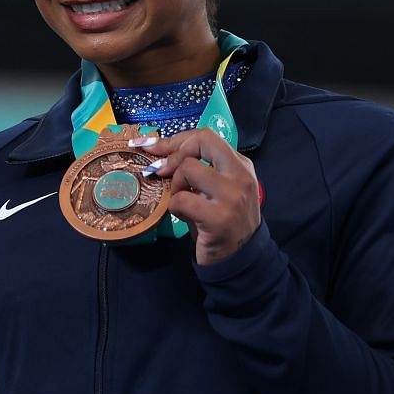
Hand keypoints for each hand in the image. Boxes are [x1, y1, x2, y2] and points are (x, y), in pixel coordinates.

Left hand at [132, 128, 262, 265]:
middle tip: (162, 172)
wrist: (240, 257)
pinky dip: (174, 208)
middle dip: (174, 155)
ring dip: (175, 186)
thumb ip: (197, 168)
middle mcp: (240, 176)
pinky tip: (184, 217)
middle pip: (201, 142)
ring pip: (188, 170)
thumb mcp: (214, 189)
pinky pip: (181, 200)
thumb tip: (157, 151)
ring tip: (183, 202)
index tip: (153, 147)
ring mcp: (232, 196)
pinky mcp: (219, 218)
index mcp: (240, 165)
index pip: (206, 136)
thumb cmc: (220, 220)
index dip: (175, 139)